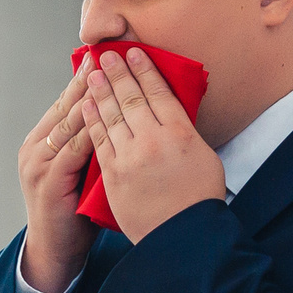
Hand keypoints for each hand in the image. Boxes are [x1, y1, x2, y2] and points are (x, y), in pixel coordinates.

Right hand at [20, 69, 99, 292]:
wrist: (56, 253)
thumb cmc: (75, 213)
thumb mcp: (83, 173)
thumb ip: (92, 147)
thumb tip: (121, 117)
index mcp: (42, 143)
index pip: (66, 103)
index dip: (85, 79)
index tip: (105, 56)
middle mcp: (35, 148)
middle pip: (66, 106)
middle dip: (89, 80)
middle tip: (109, 54)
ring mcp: (38, 164)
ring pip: (69, 123)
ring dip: (90, 98)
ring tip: (109, 75)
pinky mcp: (48, 181)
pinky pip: (73, 150)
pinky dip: (90, 130)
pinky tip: (106, 116)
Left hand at [81, 48, 226, 240]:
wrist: (182, 238)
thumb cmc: (199, 201)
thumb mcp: (206, 159)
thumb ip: (186, 134)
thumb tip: (172, 115)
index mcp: (181, 134)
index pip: (160, 93)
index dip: (145, 70)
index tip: (135, 53)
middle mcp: (155, 140)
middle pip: (132, 98)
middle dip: (119, 73)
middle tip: (108, 54)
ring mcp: (131, 156)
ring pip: (112, 115)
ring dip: (101, 90)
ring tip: (93, 72)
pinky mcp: (114, 174)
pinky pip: (99, 140)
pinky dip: (92, 119)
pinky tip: (86, 104)